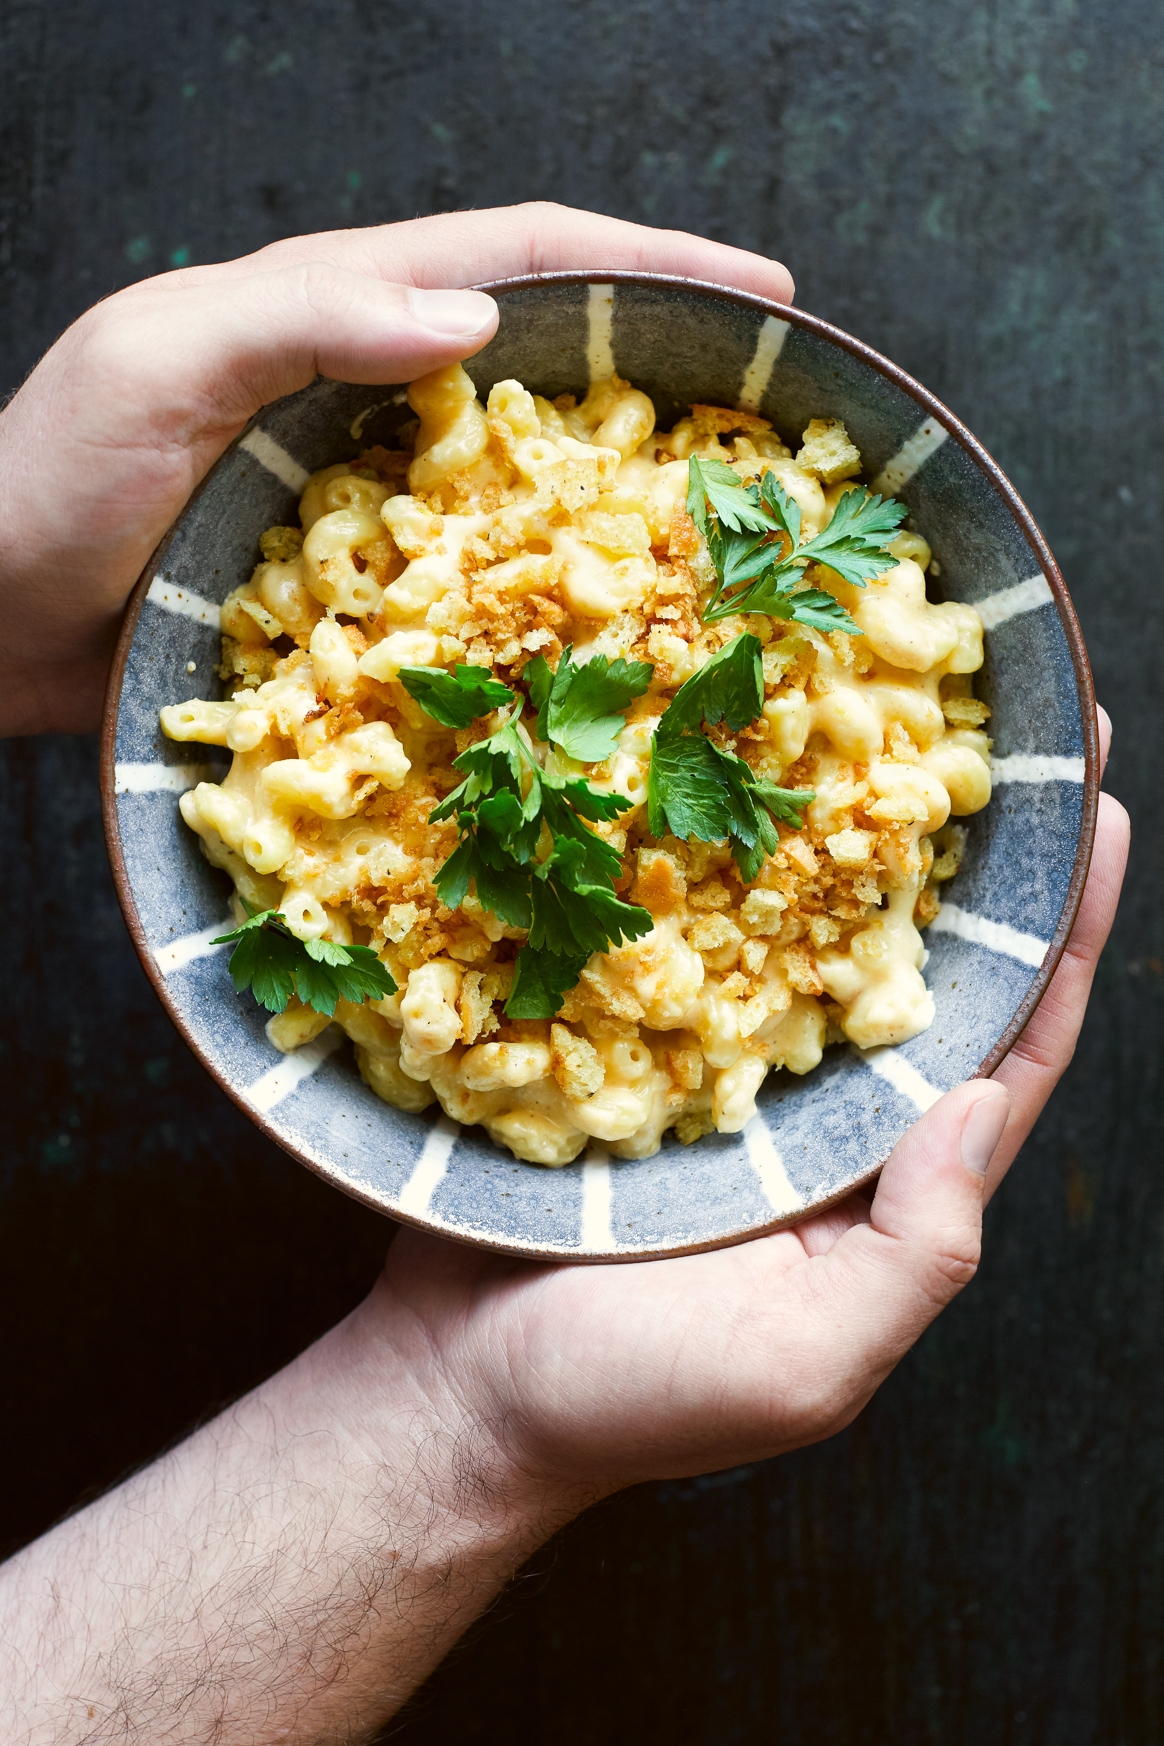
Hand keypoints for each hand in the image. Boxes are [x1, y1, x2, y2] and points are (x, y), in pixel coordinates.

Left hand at [0, 202, 793, 735]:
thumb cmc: (46, 485)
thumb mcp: (161, 363)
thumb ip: (304, 316)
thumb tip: (481, 314)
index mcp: (330, 307)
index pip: (517, 257)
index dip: (644, 263)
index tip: (758, 290)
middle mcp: (365, 391)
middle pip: (544, 353)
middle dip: (661, 362)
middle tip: (771, 406)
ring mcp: (364, 494)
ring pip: (520, 472)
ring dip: (617, 486)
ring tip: (720, 520)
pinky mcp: (352, 587)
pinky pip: (473, 575)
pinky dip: (541, 588)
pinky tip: (598, 631)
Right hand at [363, 725, 1127, 1498]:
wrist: (451, 1388)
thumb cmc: (627, 1396)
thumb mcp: (807, 1362)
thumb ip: (918, 1252)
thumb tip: (983, 1103)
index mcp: (878, 1180)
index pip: (1007, 1050)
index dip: (1065, 940)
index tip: (1101, 819)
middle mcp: (816, 1111)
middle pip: (921, 965)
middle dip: (972, 853)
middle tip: (1011, 726)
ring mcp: (720, 1066)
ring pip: (807, 928)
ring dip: (849, 830)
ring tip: (882, 714)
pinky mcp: (629, 1039)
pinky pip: (686, 936)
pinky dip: (711, 864)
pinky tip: (714, 779)